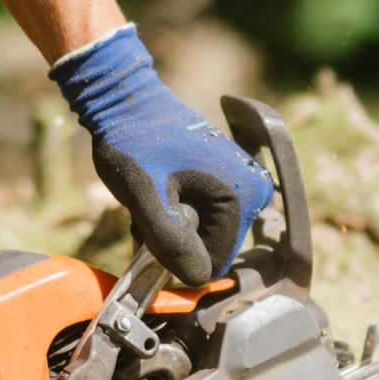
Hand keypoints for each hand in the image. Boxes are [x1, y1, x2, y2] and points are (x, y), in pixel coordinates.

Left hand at [51, 26, 273, 284]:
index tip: (150, 230)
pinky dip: (174, 215)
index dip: (177, 258)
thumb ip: (172, 243)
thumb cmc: (133, 144)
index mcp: (246, 195)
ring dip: (170, 230)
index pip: (214, 263)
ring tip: (147, 202)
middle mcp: (254, 190)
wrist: (124, 100)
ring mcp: (240, 183)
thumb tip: (197, 279)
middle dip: (174, 242)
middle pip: (209, 249)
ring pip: (201, 236)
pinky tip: (156, 193)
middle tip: (145, 213)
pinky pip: (201, 217)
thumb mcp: (147, 199)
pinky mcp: (224, 178)